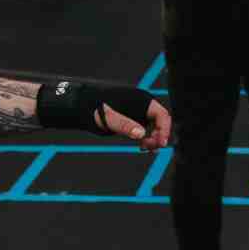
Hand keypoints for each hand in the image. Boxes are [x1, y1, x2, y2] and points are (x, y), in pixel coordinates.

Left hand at [37, 80, 168, 148]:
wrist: (84, 106)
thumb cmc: (96, 106)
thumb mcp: (110, 117)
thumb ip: (125, 125)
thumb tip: (141, 134)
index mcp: (141, 100)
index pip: (161, 114)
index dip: (164, 129)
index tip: (161, 143)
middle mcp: (143, 106)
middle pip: (159, 122)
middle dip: (158, 136)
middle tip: (151, 148)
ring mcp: (139, 114)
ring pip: (154, 127)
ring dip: (153, 139)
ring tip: (146, 149)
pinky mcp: (134, 120)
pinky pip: (145, 130)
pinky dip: (146, 139)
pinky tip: (141, 146)